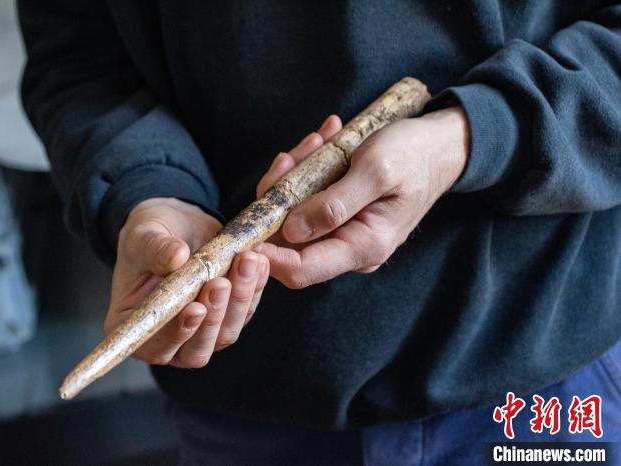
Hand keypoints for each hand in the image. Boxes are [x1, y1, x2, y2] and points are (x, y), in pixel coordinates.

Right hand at [105, 197, 268, 367]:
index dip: (177, 334)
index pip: (155, 347)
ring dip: (239, 299)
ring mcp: (200, 332)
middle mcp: (167, 339)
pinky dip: (254, 288)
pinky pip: (245, 311)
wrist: (176, 224)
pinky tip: (258, 262)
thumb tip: (176, 256)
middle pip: (197, 350)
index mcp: (135, 326)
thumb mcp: (144, 235)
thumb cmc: (149, 234)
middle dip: (214, 316)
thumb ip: (156, 249)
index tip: (195, 308)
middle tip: (222, 282)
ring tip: (246, 262)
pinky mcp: (227, 316)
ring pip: (226, 333)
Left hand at [256, 107, 469, 287]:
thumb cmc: (413, 154)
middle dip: (280, 197)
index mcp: (363, 246)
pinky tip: (323, 143)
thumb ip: (334, 205)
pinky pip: (307, 200)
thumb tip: (291, 231)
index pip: (301, 270)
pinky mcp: (339, 216)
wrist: (439, 146)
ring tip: (318, 140)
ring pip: (295, 215)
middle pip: (290, 240)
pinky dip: (306, 171)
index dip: (266, 257)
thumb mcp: (376, 170)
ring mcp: (343, 232)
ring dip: (295, 176)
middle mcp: (350, 248)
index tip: (244, 230)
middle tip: (291, 156)